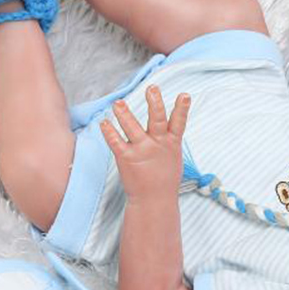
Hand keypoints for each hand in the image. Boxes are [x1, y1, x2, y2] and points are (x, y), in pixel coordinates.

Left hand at [99, 85, 190, 202]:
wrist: (154, 201)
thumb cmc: (164, 178)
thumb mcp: (173, 157)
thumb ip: (169, 140)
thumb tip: (169, 125)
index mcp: (171, 143)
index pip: (179, 122)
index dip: (182, 108)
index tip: (184, 95)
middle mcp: (157, 144)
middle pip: (157, 120)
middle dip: (155, 103)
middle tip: (151, 89)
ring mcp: (142, 151)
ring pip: (133, 127)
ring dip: (125, 114)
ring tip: (118, 103)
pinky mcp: (126, 158)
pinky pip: (116, 142)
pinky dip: (109, 131)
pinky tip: (104, 122)